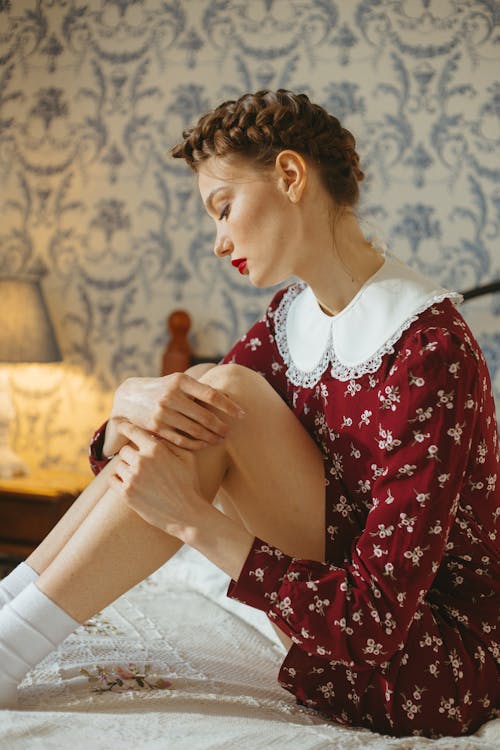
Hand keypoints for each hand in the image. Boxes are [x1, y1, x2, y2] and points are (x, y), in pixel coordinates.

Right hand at [104, 370, 245, 455]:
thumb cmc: (163, 389)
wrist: (129, 398)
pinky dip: (197, 444)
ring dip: (212, 437)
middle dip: (221, 426)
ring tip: (221, 439)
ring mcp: (163, 414)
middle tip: (230, 432)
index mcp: (181, 381)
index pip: (212, 395)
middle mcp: (171, 396)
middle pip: (205, 416)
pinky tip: (205, 444)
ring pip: (195, 431)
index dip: (229, 406)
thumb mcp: (179, 381)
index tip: (242, 414)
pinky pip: (182, 440)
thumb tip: (231, 399)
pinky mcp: (157, 429)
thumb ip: (200, 389)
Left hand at [108, 421, 208, 538]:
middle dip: (132, 455)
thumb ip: (171, 443)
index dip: (125, 427)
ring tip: (141, 478)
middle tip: (143, 465)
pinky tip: (129, 484)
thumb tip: (155, 435)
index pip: (132, 431)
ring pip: (119, 465)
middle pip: (125, 450)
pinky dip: (118, 480)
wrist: (187, 514)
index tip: (120, 425)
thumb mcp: (187, 458)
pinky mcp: (126, 493)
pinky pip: (112, 480)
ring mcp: (132, 477)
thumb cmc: (189, 484)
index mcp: (156, 449)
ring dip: (126, 469)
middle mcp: (141, 461)